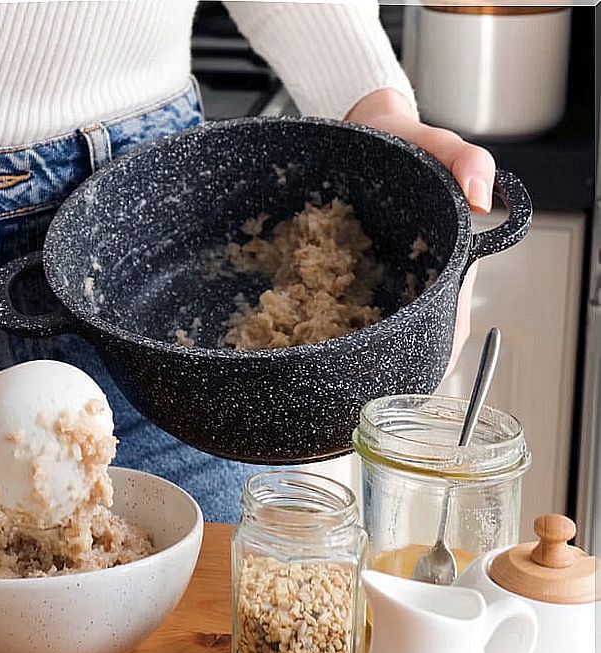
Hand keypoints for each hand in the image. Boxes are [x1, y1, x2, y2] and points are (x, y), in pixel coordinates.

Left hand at [346, 88, 491, 376]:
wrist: (356, 131)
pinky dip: (319, 324)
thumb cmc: (403, 140)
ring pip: (371, 330)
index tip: (414, 379)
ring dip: (354, 353)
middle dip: (390, 366)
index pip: (450, 324)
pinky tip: (297, 340)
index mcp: (444, 263)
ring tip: (329, 379)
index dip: (436, 355)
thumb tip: (484, 200)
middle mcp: (410, 279)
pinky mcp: (340, 274)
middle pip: (410, 339)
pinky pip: (332, 306)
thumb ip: (467, 161)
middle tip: (362, 391)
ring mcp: (376, 281)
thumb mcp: (437, 141)